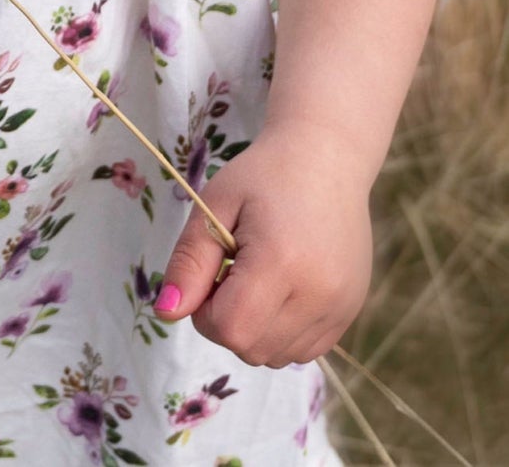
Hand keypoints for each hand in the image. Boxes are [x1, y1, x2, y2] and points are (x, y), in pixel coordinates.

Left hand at [152, 120, 374, 367]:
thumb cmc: (263, 175)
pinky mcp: (351, 314)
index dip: (205, 308)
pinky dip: (282, 332)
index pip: (229, 328)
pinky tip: (282, 289)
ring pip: (276, 357)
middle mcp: (318, 296)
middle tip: (232, 269)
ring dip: (255, 329)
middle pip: (250, 349)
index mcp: (281, 263)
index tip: (212, 270)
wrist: (327, 159)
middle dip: (227, 319)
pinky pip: (304, 351)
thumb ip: (189, 261)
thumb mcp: (215, 205)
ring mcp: (340, 309)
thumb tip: (165, 312)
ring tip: (260, 276)